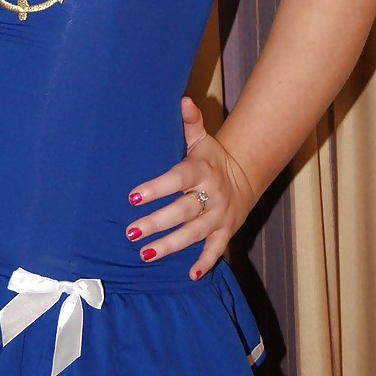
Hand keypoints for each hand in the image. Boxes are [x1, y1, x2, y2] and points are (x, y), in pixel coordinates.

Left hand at [126, 97, 255, 280]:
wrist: (245, 175)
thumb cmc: (211, 158)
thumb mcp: (202, 139)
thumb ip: (189, 122)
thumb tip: (182, 100)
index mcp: (201, 170)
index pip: (177, 179)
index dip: (156, 188)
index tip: (133, 196)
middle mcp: (211, 194)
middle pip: (183, 210)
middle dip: (157, 222)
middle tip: (131, 232)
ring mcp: (219, 215)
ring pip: (195, 233)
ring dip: (171, 245)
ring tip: (145, 255)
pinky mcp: (226, 231)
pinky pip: (217, 249)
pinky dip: (206, 263)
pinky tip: (190, 275)